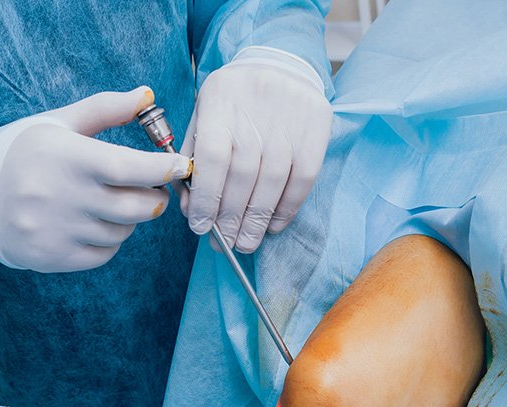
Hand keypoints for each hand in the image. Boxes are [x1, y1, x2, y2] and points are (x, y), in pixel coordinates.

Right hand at [0, 87, 191, 272]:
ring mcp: (56, 231)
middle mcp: (61, 197)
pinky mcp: (52, 257)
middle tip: (152, 189)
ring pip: (122, 232)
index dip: (163, 169)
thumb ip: (104, 109)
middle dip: (154, 198)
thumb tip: (147, 95)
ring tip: (109, 202)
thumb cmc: (24, 152)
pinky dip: (109, 240)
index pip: (129, 168)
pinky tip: (92, 222)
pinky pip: (103, 254)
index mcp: (66, 158)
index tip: (184, 166)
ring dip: (128, 219)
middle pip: (136, 208)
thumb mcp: (58, 123)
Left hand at [182, 47, 331, 252]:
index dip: (206, 199)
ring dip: (257, 221)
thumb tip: (191, 206)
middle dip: (230, 218)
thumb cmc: (234, 99)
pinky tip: (272, 225)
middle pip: (243, 177)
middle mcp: (256, 112)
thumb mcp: (205, 114)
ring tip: (246, 242)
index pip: (212, 160)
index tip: (201, 227)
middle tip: (224, 243)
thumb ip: (193, 157)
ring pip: (271, 183)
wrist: (281, 62)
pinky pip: (302, 180)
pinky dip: (286, 209)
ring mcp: (289, 122)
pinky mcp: (315, 131)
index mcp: (221, 103)